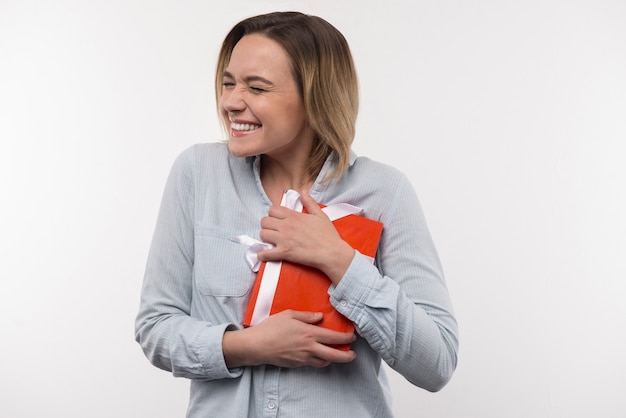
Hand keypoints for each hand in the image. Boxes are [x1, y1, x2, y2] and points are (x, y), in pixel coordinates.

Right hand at [223, 310, 355, 367]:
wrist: (256, 346)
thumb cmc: (271, 328)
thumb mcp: (289, 314)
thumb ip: (307, 315)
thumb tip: (320, 317)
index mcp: (309, 334)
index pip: (333, 338)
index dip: (345, 338)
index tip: (352, 337)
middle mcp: (309, 348)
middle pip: (334, 356)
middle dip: (346, 356)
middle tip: (352, 354)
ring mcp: (302, 358)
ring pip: (324, 362)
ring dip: (332, 359)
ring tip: (336, 354)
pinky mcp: (296, 364)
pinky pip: (312, 364)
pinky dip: (319, 361)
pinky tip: (318, 355)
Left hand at [257, 191, 354, 283]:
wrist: (332, 253)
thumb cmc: (328, 236)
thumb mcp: (320, 215)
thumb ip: (310, 202)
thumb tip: (303, 192)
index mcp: (294, 216)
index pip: (272, 209)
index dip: (273, 214)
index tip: (277, 220)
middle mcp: (286, 226)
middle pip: (264, 221)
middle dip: (267, 225)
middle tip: (273, 230)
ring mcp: (284, 239)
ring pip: (262, 234)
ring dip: (265, 238)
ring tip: (271, 241)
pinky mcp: (284, 252)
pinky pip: (265, 253)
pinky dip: (263, 255)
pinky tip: (265, 255)